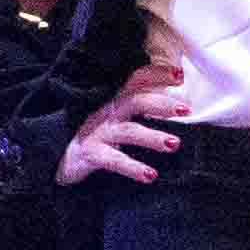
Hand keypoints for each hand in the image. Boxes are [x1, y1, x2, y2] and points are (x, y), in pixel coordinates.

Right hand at [58, 59, 193, 188]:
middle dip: (162, 104)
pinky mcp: (92, 154)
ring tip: (174, 144)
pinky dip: (132, 168)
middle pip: (136, 101)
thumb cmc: (98, 132)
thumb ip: (141, 104)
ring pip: (129, 131)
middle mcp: (108, 111)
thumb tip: (178, 102)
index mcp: (117, 98)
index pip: (137, 80)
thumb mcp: (118, 114)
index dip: (157, 74)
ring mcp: (100, 132)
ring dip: (153, 137)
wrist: (63, 155)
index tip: (180, 76)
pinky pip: (114, 161)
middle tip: (186, 109)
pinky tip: (150, 175)